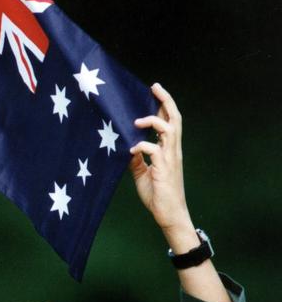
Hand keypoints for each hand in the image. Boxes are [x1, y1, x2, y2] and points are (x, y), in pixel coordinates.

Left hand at [130, 82, 194, 243]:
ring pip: (170, 129)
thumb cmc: (158, 196)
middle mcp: (173, 151)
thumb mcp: (143, 174)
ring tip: (137, 121)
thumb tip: (127, 147)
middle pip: (175, 118)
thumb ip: (137, 160)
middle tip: (154, 86)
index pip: (171, 121)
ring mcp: (171, 159)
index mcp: (170, 150)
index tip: (155, 91)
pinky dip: (141, 146)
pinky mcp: (165, 169)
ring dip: (153, 121)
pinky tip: (130, 150)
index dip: (164, 105)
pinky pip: (154, 151)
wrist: (169, 215)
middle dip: (166, 100)